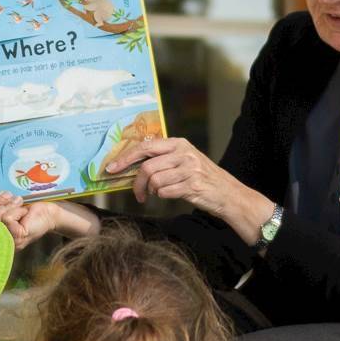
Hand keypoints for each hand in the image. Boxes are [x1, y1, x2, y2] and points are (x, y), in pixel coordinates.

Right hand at [0, 192, 94, 248]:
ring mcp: (5, 240)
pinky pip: (6, 217)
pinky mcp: (15, 235)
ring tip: (18, 209)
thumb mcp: (4, 208)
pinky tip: (23, 214)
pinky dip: (16, 211)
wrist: (48, 216)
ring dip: (8, 207)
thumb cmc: (26, 212)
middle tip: (8, 198)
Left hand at [107, 137, 272, 244]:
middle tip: (137, 194)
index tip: (111, 168)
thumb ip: (163, 158)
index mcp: (178, 143)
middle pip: (147, 166)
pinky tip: (171, 195)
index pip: (145, 147)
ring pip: (155, 181)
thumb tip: (131, 165)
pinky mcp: (192, 185)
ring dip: (153, 191)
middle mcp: (184, 153)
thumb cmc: (202, 178)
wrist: (228, 194)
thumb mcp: (184, 161)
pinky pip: (165, 192)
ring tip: (160, 194)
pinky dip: (163, 196)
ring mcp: (189, 168)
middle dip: (137, 183)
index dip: (125, 158)